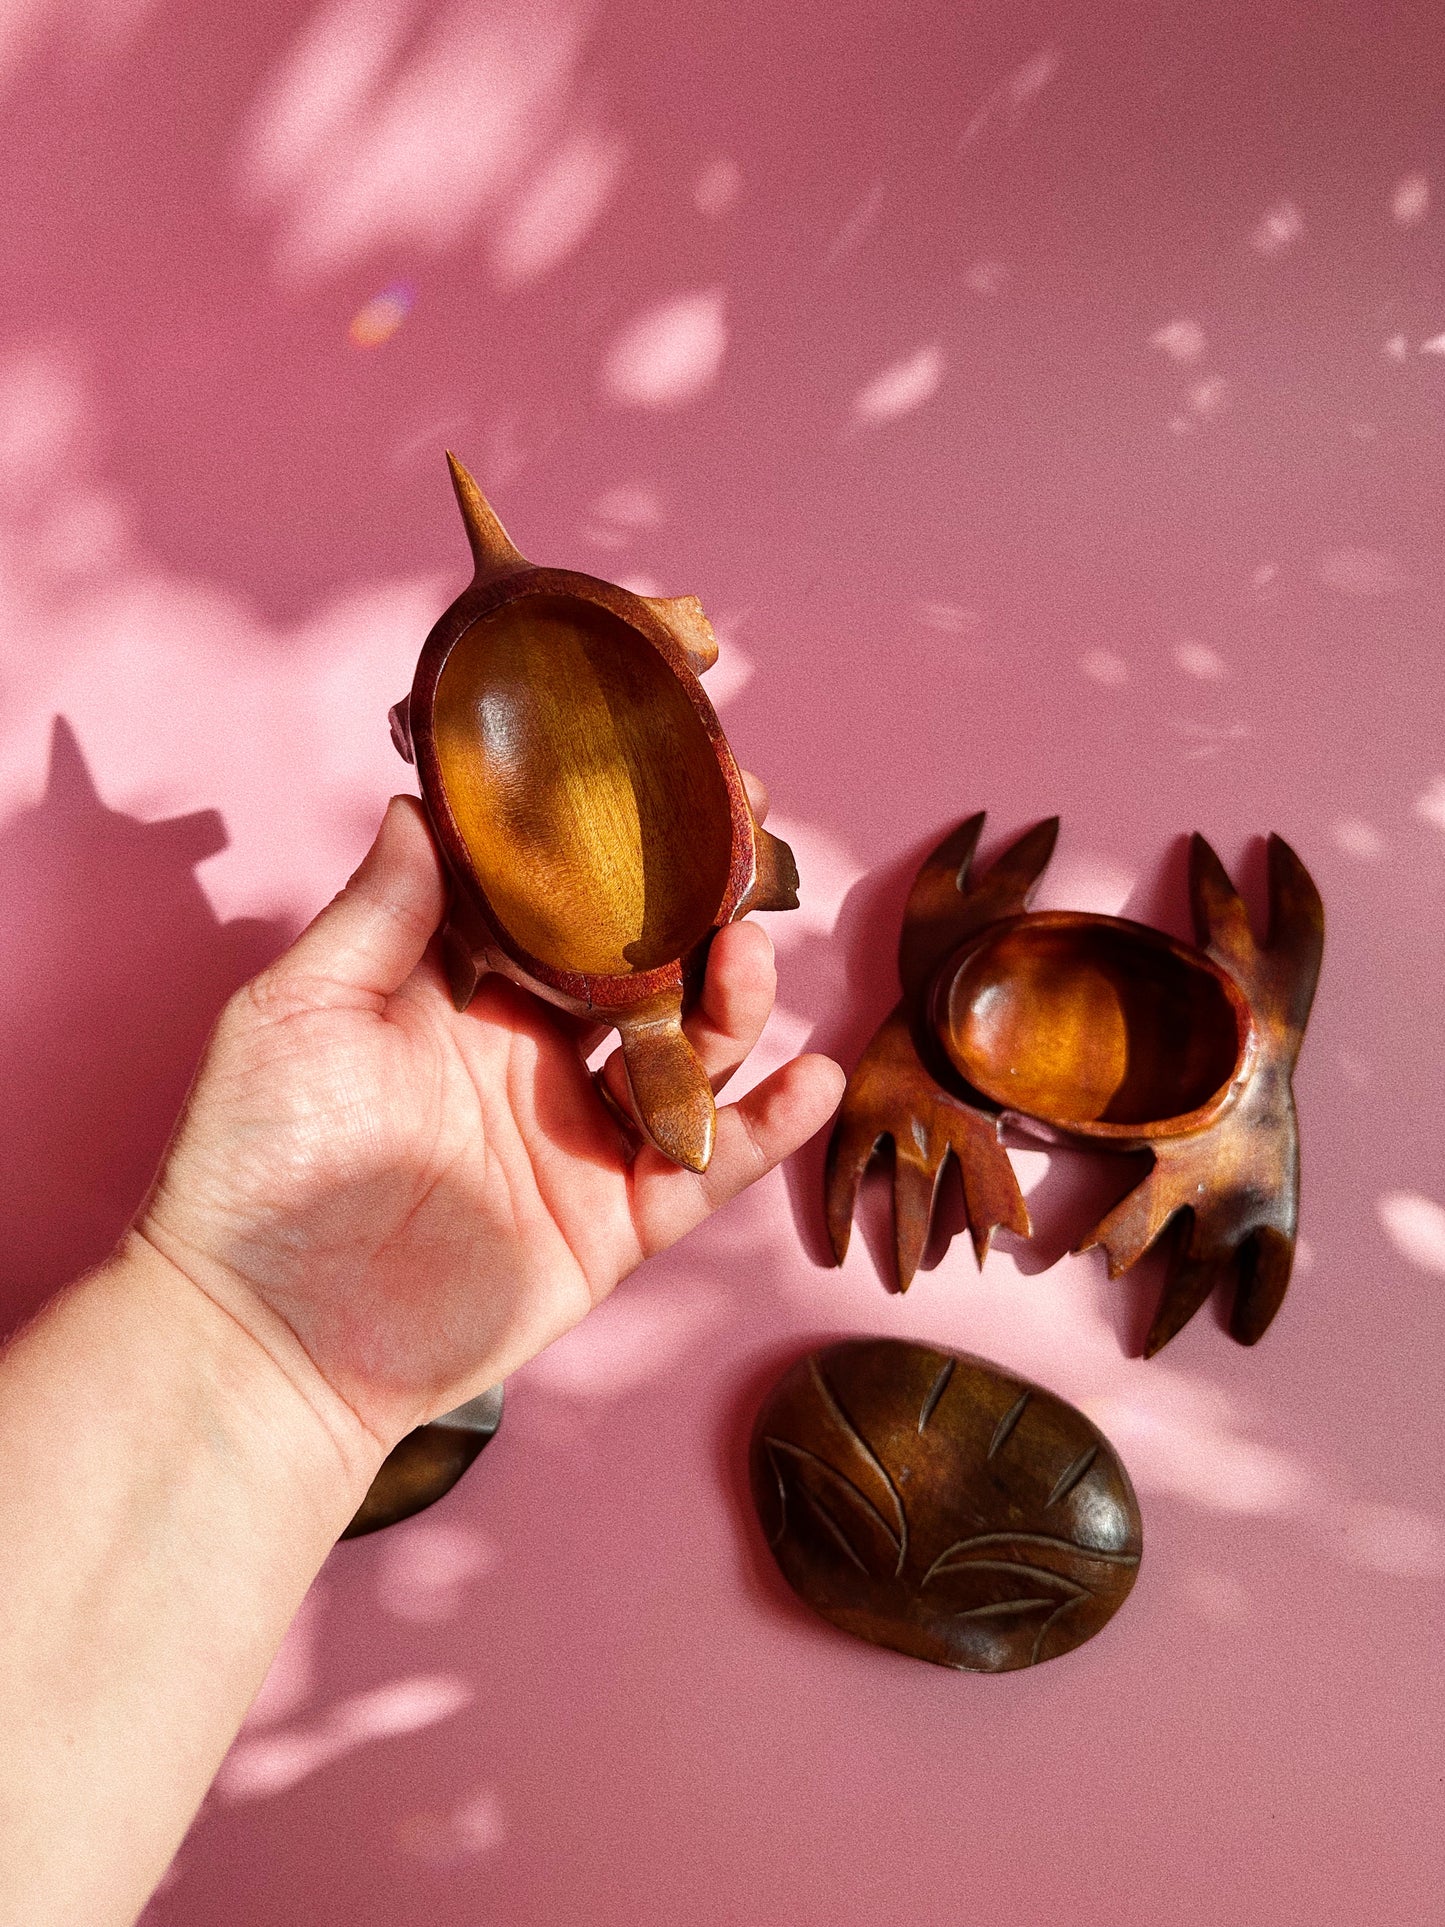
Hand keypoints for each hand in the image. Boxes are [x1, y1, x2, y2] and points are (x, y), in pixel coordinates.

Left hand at [138, 796, 842, 1451]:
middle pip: (639, 967)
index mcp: (457, 994)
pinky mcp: (611, 1221)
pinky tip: (810, 1079)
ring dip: (732, 1004)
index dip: (607, 845)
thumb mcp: (299, 1011)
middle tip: (749, 845)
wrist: (271, 1333)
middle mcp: (528, 1054)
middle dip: (697, 907)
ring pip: (684, 1055)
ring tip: (751, 956)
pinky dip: (765, 1128)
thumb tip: (421, 806)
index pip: (552, 903)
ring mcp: (575, 1136)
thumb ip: (378, 914)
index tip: (663, 776)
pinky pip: (705, 1169)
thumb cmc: (258, 1163)